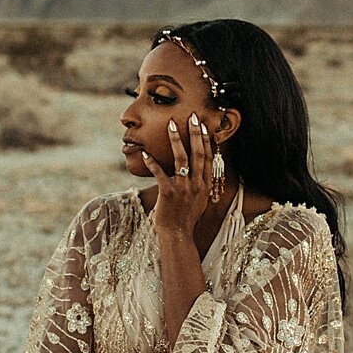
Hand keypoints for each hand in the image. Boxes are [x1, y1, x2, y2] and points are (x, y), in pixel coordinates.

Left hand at [144, 112, 210, 245]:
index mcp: (204, 185)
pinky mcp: (169, 193)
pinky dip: (152, 163)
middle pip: (198, 153)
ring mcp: (183, 188)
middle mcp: (196, 184)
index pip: (207, 157)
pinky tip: (145, 153)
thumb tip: (203, 171)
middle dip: (195, 133)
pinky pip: (160, 173)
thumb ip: (201, 185)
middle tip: (192, 116)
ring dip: (176, 139)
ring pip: (181, 158)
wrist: (178, 236)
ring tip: (171, 124)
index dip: (206, 140)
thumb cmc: (186, 219)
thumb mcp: (200, 201)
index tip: (203, 126)